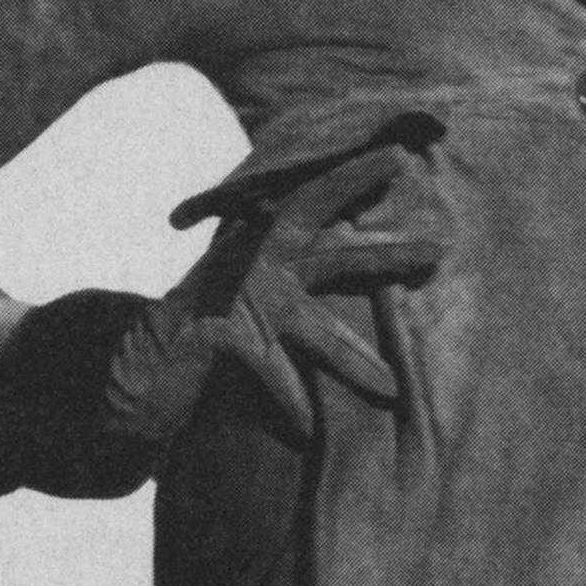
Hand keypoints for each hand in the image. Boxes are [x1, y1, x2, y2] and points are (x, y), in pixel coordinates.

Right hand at [106, 145, 443, 451]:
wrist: (144, 361)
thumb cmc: (214, 324)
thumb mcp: (262, 291)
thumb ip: (301, 270)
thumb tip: (357, 246)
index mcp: (271, 243)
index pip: (318, 200)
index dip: (356, 177)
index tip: (400, 155)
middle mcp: (262, 265)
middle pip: (337, 258)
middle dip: (388, 255)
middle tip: (440, 250)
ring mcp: (242, 301)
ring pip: (313, 331)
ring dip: (352, 362)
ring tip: (391, 390)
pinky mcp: (221, 338)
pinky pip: (269, 374)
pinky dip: (289, 402)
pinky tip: (308, 430)